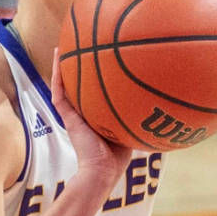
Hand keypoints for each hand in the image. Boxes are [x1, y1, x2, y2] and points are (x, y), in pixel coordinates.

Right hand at [51, 49, 132, 184]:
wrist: (102, 170)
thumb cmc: (119, 156)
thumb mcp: (131, 128)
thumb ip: (137, 113)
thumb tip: (159, 99)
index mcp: (97, 115)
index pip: (94, 91)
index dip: (95, 76)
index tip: (99, 57)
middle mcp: (84, 112)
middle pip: (79, 85)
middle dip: (79, 66)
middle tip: (80, 45)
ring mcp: (74, 114)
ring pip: (65, 85)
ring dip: (62, 66)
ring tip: (63, 45)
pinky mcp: (68, 117)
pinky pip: (60, 93)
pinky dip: (57, 76)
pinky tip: (57, 57)